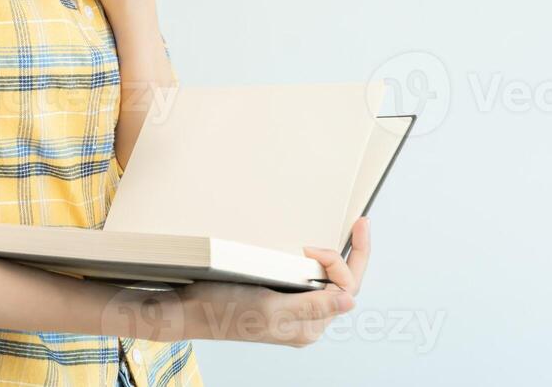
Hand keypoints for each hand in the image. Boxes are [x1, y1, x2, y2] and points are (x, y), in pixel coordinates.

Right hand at [180, 217, 371, 346]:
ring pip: (328, 282)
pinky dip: (317, 264)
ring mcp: (294, 312)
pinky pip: (310, 283)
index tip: (316, 243)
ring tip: (342, 236)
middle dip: (354, 254)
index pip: (346, 289)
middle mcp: (306, 321)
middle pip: (344, 285)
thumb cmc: (224, 311)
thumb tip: (350, 302)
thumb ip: (311, 306)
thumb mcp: (270, 308)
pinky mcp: (280, 302)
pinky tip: (313, 253)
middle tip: (361, 224)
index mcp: (309, 326)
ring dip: (335, 259)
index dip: (341, 261)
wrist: (190, 312)